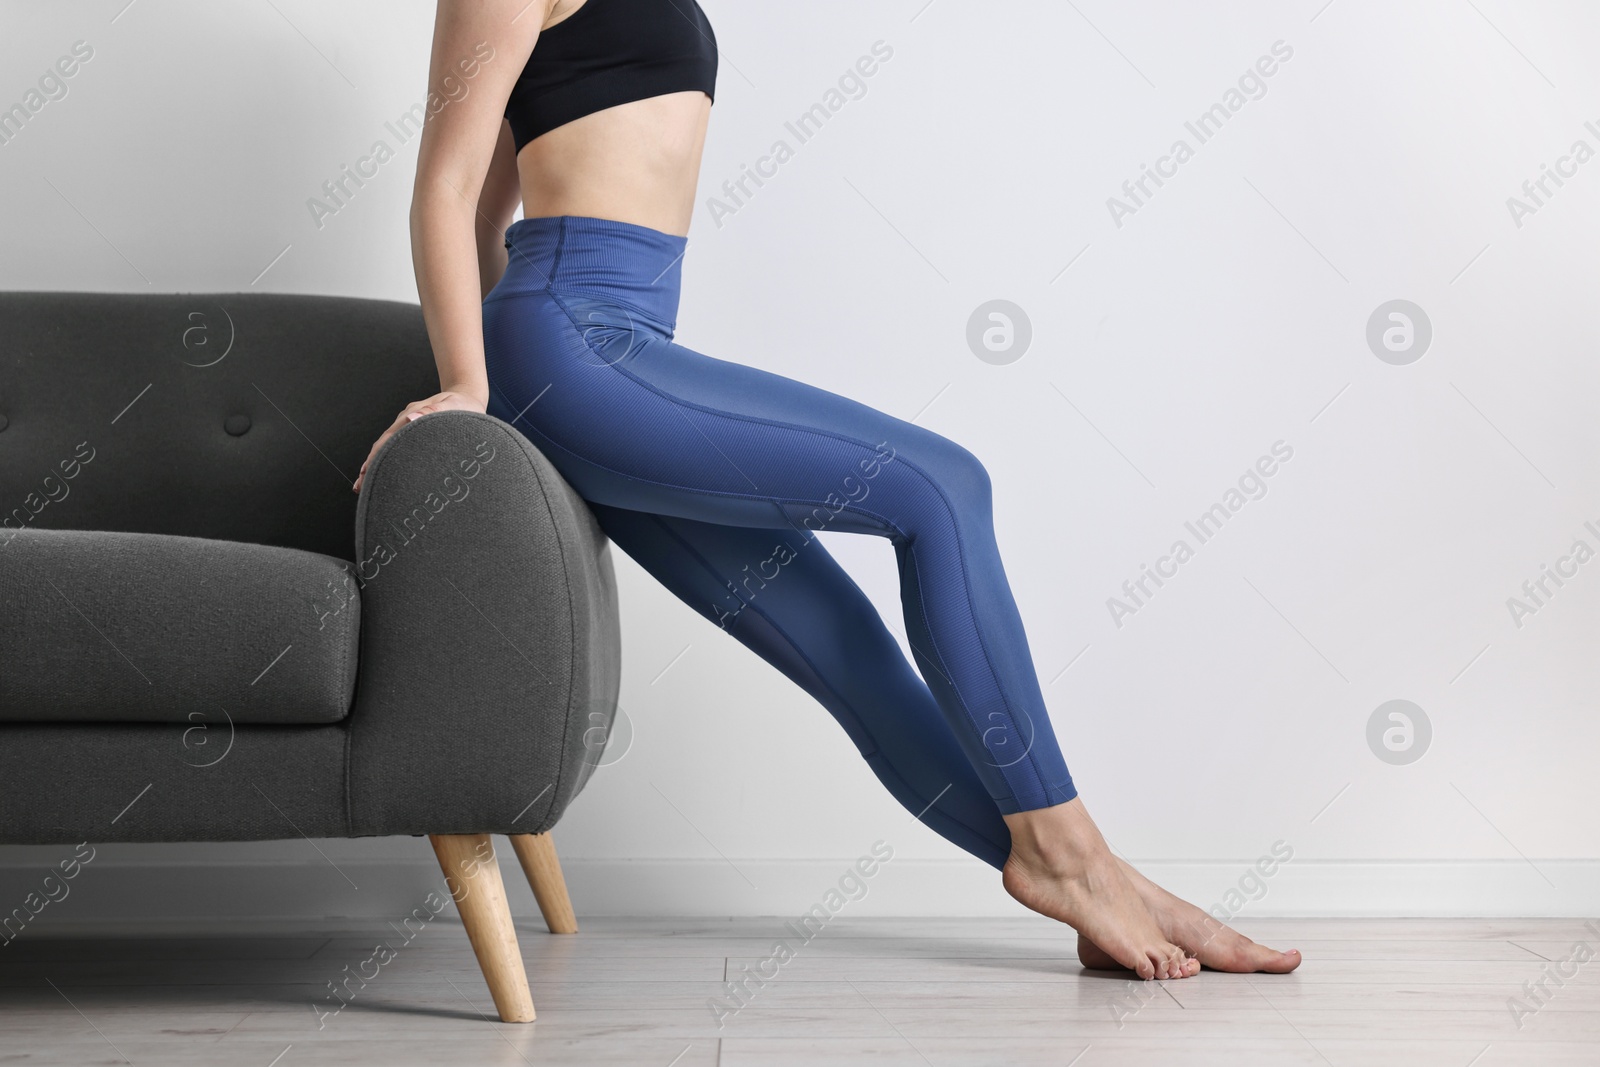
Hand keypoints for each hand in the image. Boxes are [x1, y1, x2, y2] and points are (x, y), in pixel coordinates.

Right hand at [352, 388, 487, 493]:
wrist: (466, 395)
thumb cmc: (464, 405)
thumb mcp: (454, 406)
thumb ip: (434, 410)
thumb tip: (412, 418)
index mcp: (413, 415)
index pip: (389, 438)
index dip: (377, 455)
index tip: (367, 472)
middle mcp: (406, 420)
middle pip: (384, 444)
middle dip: (371, 465)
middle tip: (361, 486)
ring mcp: (408, 425)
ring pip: (388, 446)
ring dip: (377, 464)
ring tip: (365, 485)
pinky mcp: (413, 431)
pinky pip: (397, 446)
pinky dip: (388, 459)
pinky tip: (383, 473)